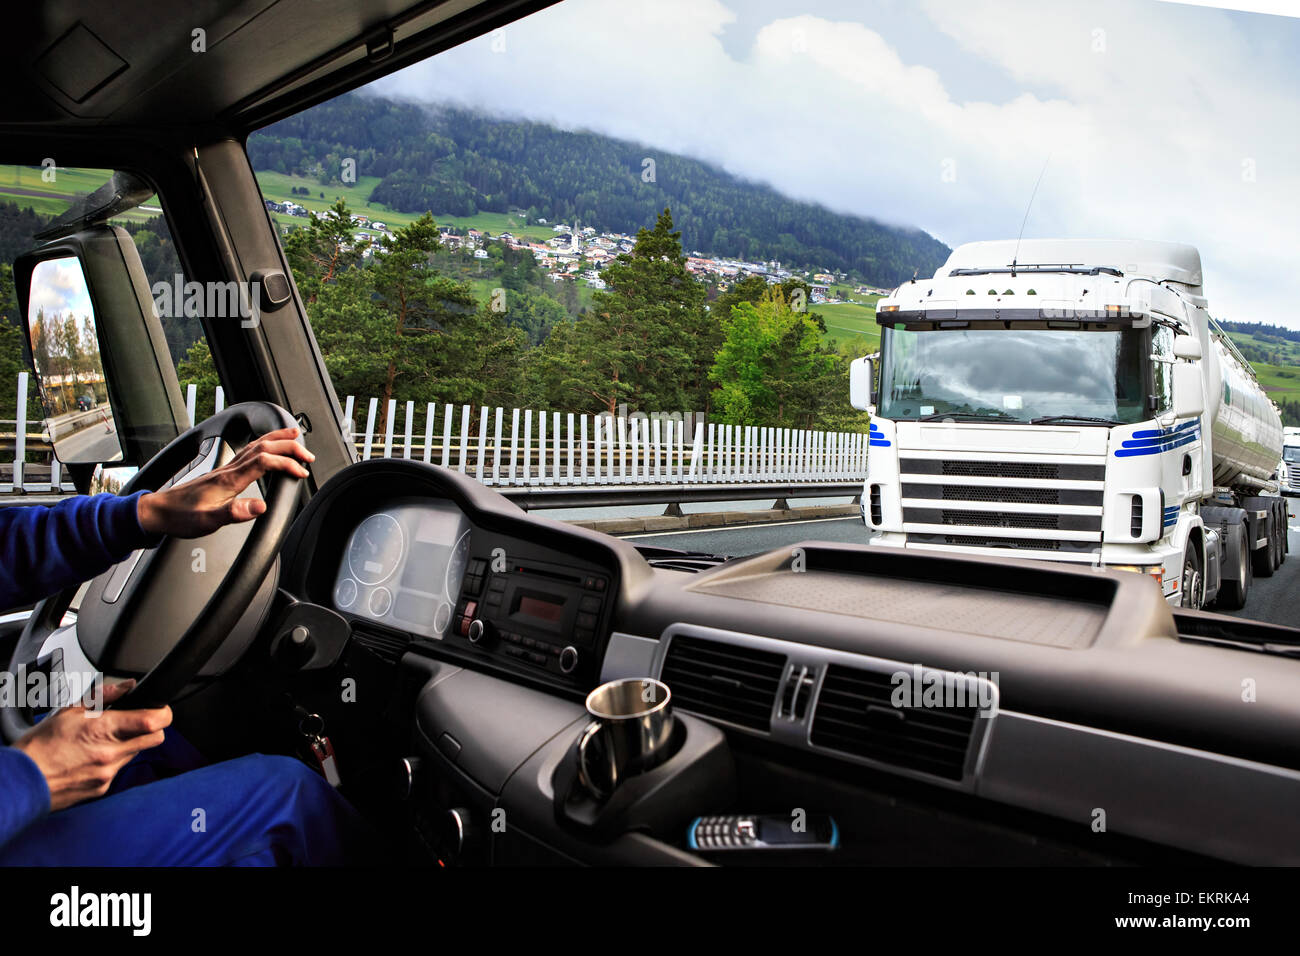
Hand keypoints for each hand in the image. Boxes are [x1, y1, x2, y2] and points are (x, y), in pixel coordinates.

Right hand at [12, 680, 170, 811]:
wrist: (22, 781)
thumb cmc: (40, 746)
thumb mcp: (69, 710)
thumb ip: (104, 696)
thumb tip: (127, 686)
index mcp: (104, 730)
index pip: (154, 721)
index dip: (163, 712)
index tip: (159, 708)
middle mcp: (111, 754)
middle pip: (156, 739)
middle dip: (152, 728)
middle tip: (136, 722)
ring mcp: (108, 773)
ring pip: (137, 754)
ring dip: (130, 745)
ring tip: (104, 740)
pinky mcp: (103, 788)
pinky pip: (119, 770)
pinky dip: (113, 762)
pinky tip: (93, 757)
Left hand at [136, 426, 314, 537]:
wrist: (158, 511)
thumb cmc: (181, 517)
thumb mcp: (207, 522)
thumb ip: (234, 513)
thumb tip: (259, 507)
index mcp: (229, 480)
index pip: (264, 462)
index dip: (286, 464)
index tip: (302, 472)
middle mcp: (229, 469)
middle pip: (263, 447)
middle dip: (289, 447)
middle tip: (308, 455)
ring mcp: (226, 468)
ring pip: (256, 444)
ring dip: (277, 438)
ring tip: (295, 435)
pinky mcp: (223, 472)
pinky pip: (249, 451)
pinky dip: (264, 444)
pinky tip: (268, 447)